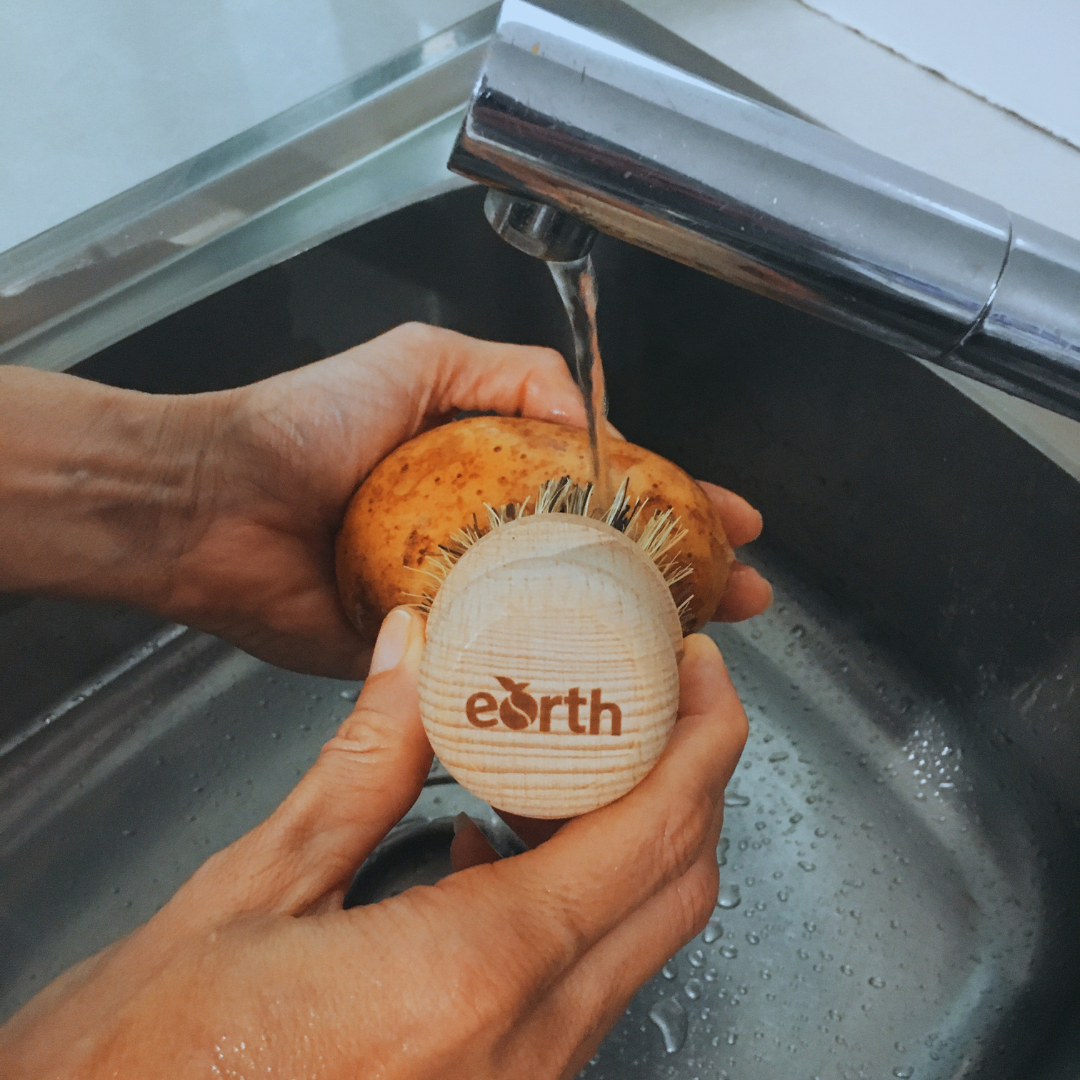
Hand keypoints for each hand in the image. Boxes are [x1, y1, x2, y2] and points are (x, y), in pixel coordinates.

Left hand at [0, 324, 769, 677]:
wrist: (216, 505)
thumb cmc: (302, 427)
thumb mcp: (418, 361)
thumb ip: (509, 373)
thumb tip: (589, 414)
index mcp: (492, 469)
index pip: (605, 484)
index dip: (676, 496)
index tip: (732, 516)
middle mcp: (487, 536)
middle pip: (606, 559)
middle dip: (684, 572)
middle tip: (742, 591)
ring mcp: (462, 600)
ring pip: (568, 621)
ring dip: (640, 632)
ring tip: (703, 640)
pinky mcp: (427, 655)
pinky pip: (501, 670)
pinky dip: (553, 680)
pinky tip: (613, 691)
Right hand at [0, 607, 748, 1078]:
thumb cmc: (136, 1069)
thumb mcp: (246, 896)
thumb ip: (358, 767)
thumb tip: (415, 653)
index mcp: (469, 973)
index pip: (652, 835)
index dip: (703, 737)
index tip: (703, 669)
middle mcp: (523, 1047)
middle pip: (676, 889)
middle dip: (693, 776)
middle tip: (665, 692)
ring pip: (638, 941)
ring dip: (639, 836)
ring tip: (580, 754)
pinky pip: (579, 990)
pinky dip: (578, 901)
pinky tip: (497, 851)